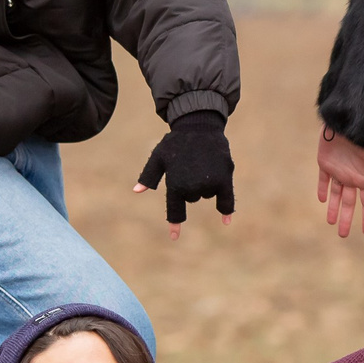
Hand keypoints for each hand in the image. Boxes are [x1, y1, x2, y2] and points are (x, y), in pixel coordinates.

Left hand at [134, 111, 235, 241]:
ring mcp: (209, 184)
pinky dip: (227, 210)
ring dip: (205, 184)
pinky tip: (225, 221)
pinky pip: (227, 200)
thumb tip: (137, 191)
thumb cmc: (176, 142)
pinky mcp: (224, 179)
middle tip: (189, 165)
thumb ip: (148, 175)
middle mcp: (192, 188)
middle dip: (191, 186)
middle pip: (192, 198)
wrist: (199, 125)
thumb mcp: (158, 157)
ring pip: (207, 194)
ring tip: (201, 162)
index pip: (175, 211)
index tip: (175, 237)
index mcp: (174, 185)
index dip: (175, 225)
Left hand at [314, 125, 363, 237]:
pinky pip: (323, 179)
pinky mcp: (325, 162)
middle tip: (343, 235)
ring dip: (333, 208)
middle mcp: (352, 177)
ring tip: (331, 222)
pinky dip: (322, 189)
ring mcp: (338, 170)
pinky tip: (322, 199)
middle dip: (346, 218)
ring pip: (335, 194)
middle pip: (349, 203)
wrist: (346, 123)